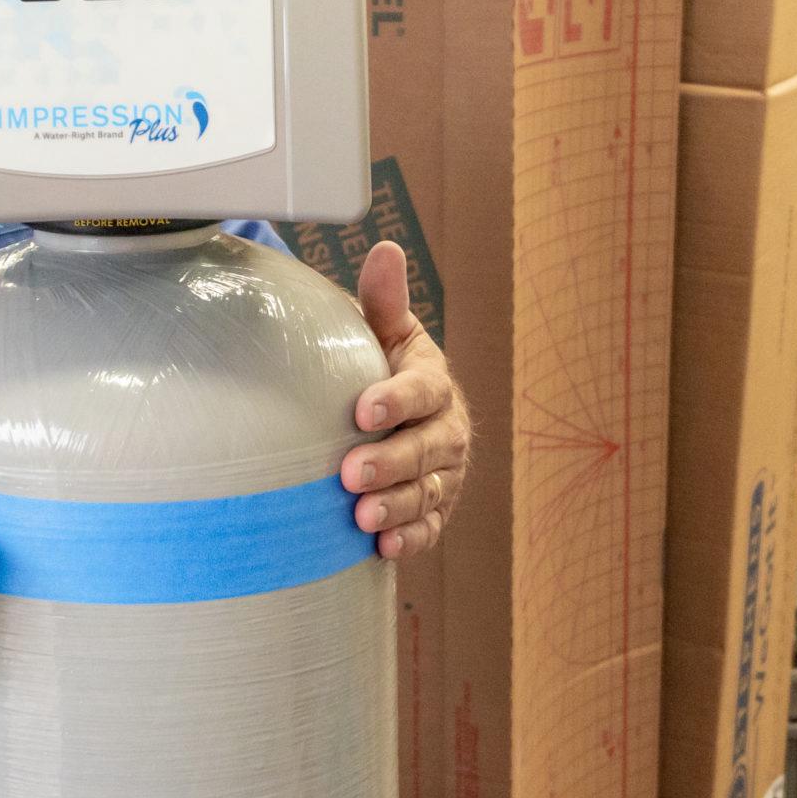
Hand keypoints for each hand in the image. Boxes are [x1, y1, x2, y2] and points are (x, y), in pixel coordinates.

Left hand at [339, 241, 470, 559]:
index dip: (396, 400)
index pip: (422, 391)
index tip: (361, 409)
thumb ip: (384, 301)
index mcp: (433, 383)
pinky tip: (383, 549)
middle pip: (427, 449)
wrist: (392, 414)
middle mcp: (447, 429)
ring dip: (397, 506)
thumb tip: (386, 249)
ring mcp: (444, 472)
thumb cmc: (380, 366)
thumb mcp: (384, 333)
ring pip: (429, 492)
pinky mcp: (436, 508)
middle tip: (349, 473)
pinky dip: (410, 539)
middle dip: (391, 462)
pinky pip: (430, 528)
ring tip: (361, 518)